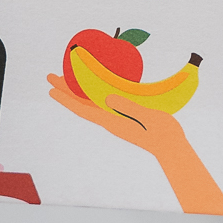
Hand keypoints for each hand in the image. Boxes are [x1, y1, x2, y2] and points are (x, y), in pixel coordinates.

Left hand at [45, 77, 222, 215]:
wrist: (172, 147)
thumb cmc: (162, 132)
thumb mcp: (147, 117)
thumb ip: (128, 108)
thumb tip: (108, 98)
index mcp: (112, 120)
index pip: (82, 109)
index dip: (66, 99)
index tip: (51, 89)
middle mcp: (109, 119)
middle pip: (81, 103)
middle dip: (65, 90)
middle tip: (50, 76)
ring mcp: (115, 119)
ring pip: (89, 102)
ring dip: (76, 90)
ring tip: (65, 78)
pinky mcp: (122, 118)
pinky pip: (102, 103)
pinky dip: (92, 93)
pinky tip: (92, 88)